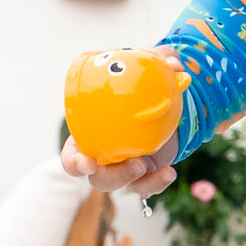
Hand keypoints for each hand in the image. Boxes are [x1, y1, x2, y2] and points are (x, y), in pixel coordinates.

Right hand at [60, 45, 182, 197]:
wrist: (170, 99)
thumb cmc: (146, 82)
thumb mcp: (152, 66)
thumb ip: (161, 58)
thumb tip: (174, 65)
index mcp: (91, 134)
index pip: (72, 156)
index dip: (74, 162)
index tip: (87, 162)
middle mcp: (104, 154)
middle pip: (98, 178)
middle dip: (113, 177)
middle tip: (138, 164)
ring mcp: (124, 166)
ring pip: (124, 186)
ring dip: (139, 183)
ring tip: (160, 169)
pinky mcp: (146, 171)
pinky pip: (147, 185)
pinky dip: (157, 183)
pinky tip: (169, 172)